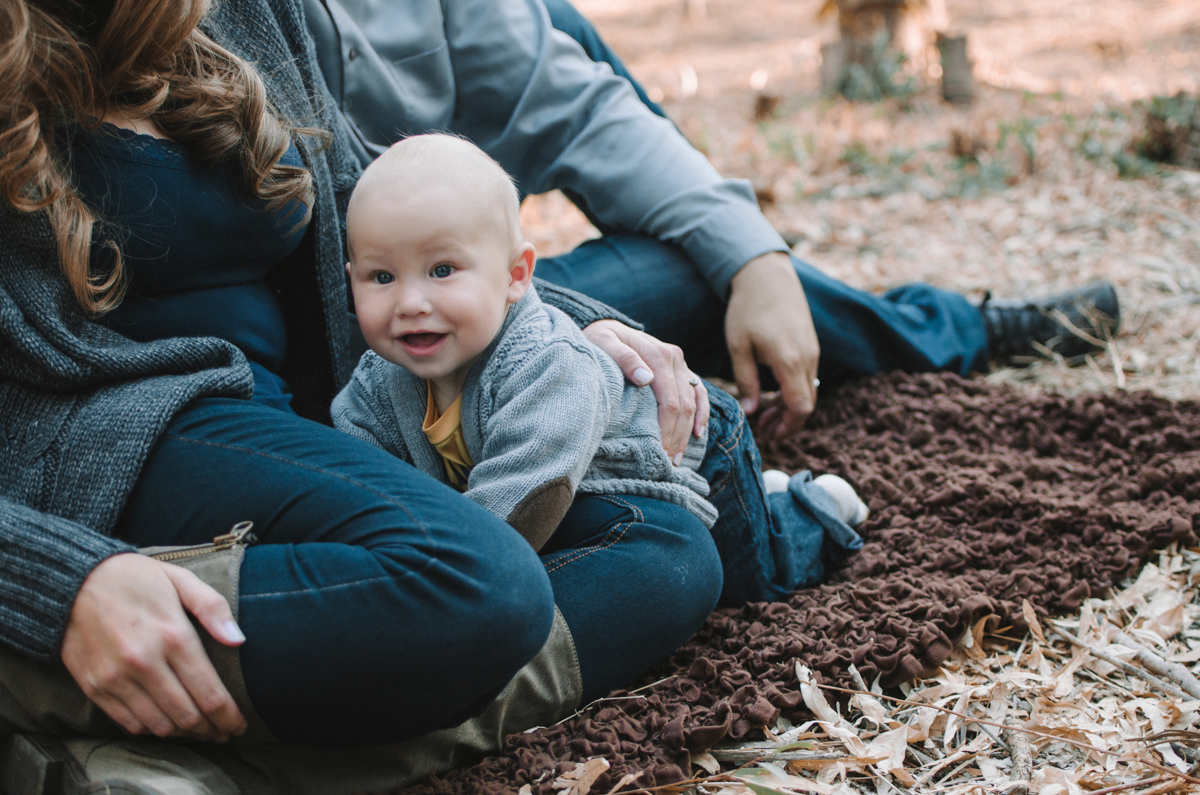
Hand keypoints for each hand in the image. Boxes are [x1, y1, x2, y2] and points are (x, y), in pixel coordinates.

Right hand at [61, 553, 247, 741]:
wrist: (74, 582)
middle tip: (224, 732)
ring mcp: (116, 679)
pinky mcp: (95, 688)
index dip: (229, 716)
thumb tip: (239, 640)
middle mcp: (144, 662)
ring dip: (184, 734)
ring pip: (159, 725)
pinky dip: (152, 729)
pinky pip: (129, 723)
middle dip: (212, 729)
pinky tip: (167, 723)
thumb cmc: (135, 579)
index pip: (209, 693)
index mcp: (172, 635)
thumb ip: (213, 608)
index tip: (240, 725)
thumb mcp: (180, 579)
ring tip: (200, 731)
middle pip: (187, 715)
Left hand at [583, 319, 709, 461]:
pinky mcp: (682, 369)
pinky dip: (702, 413)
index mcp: (658, 354)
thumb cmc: (600, 340)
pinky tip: (698, 434)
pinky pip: (700, 392)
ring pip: (694, 402)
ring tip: (677, 458)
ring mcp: (681, 364)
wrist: (605, 326)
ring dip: (687, 432)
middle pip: (683, 405)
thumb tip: (646, 379)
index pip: (670, 401)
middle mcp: (675, 358)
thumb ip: (624, 358)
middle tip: (666, 463)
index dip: (666, 429)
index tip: (659, 452)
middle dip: (676, 437)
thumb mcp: (604, 343)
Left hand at [725, 252, 820, 437]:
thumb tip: (750, 412)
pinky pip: (808, 376)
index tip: (768, 434)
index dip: (787, 427)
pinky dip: (794, 390)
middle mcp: (808, 358)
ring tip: (764, 413)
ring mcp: (813, 350)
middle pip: (807, 404)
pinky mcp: (811, 344)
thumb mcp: (739, 347)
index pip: (799, 407)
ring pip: (809, 390)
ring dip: (790, 407)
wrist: (767, 275)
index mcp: (789, 361)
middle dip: (787, 421)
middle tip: (763, 428)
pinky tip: (774, 392)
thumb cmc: (748, 309)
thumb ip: (746, 382)